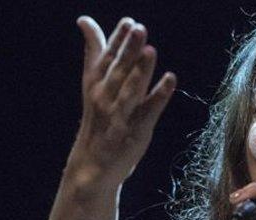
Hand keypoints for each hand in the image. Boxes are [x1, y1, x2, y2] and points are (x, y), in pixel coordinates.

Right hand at [69, 16, 175, 185]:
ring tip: (151, 51)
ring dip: (140, 71)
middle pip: (118, 70)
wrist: (91, 165)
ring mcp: (120, 115)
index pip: (106, 57)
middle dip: (128, 50)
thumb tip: (84, 20)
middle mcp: (105, 97)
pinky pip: (148, 111)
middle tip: (138, 28)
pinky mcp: (135, 130)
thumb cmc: (98, 118)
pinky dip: (159, 95)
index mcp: (96, 83)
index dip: (117, 39)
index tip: (128, 22)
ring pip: (130, 90)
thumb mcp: (93, 83)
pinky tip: (171, 80)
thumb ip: (96, 52)